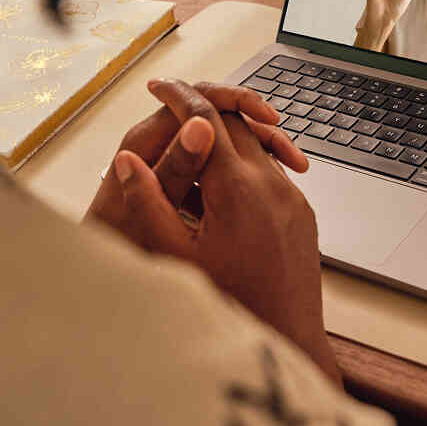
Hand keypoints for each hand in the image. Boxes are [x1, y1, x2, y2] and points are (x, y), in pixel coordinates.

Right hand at [96, 79, 338, 383]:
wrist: (289, 339)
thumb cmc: (229, 305)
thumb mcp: (177, 256)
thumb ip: (150, 204)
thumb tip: (123, 161)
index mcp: (237, 189)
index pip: (206, 119)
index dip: (177, 96)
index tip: (156, 86)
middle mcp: (271, 184)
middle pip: (235, 124)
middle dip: (202, 110)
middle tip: (168, 107)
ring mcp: (292, 197)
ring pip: (256, 146)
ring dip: (225, 137)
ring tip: (190, 144)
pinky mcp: (303, 211)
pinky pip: (271, 172)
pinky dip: (245, 165)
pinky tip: (219, 185)